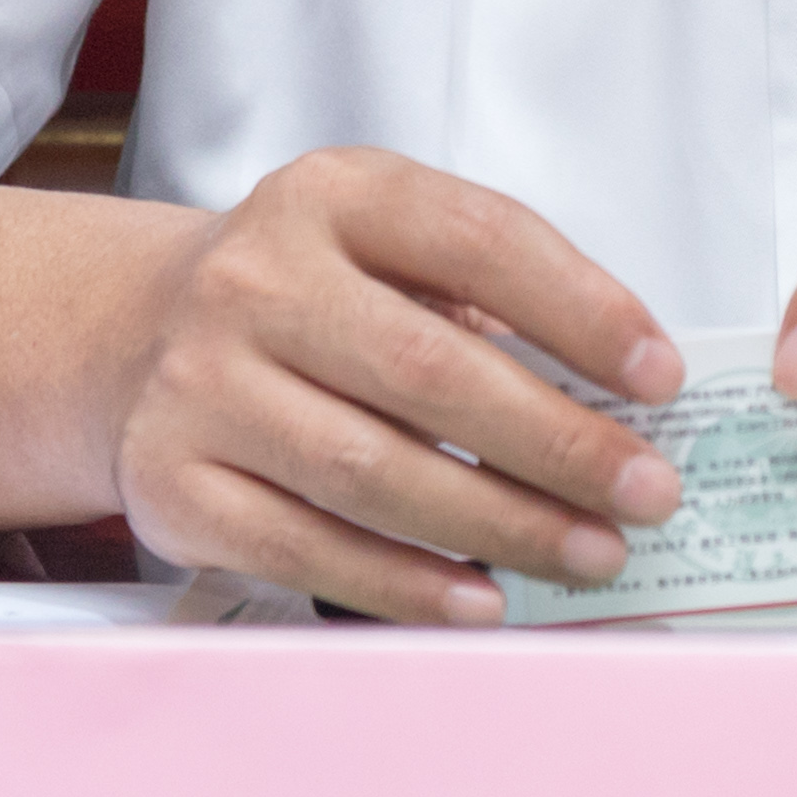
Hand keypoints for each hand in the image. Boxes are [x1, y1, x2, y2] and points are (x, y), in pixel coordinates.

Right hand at [110, 147, 688, 622]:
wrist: (136, 333)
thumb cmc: (309, 296)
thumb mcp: (386, 246)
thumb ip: (492, 297)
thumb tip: (622, 402)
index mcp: (334, 196)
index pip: (479, 241)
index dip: (582, 309)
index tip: (660, 376)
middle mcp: (256, 281)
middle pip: (430, 372)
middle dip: (559, 443)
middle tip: (647, 492)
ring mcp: (203, 386)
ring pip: (373, 473)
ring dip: (500, 526)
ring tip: (591, 554)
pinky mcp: (175, 485)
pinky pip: (308, 549)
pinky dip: (406, 585)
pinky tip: (483, 600)